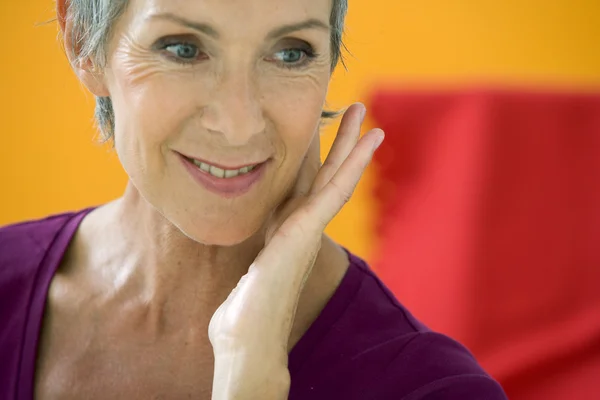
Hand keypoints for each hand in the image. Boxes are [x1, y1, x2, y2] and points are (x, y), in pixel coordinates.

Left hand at [208, 103, 383, 398]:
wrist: (246, 340)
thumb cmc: (244, 311)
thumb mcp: (247, 268)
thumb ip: (254, 253)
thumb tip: (250, 253)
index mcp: (289, 230)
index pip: (309, 185)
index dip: (321, 156)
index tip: (327, 131)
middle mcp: (303, 227)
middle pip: (329, 177)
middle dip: (344, 145)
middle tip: (359, 111)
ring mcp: (307, 230)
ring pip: (337, 180)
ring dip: (354, 149)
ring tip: (370, 121)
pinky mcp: (303, 232)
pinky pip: (331, 192)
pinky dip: (351, 166)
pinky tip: (365, 143)